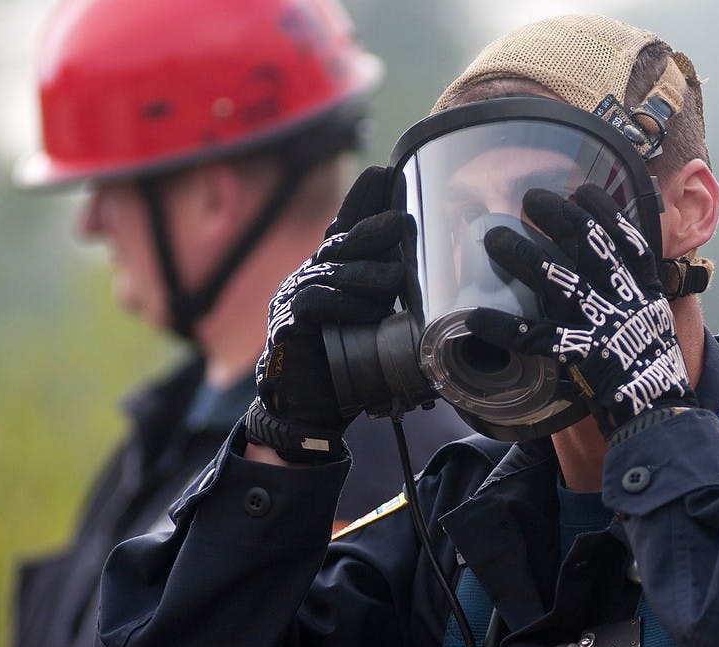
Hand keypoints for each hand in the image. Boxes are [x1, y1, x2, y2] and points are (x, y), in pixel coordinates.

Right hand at [246, 167, 409, 460]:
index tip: (384, 171)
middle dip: (373, 229)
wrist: (309, 402)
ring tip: (397, 277)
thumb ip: (389, 289)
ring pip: (336, 273)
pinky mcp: (288, 323)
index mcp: (330, 269)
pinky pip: (319, 304)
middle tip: (404, 221)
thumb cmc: (347, 358)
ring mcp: (294, 296)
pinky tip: (368, 310)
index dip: (362, 199)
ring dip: (369, 275)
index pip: (346, 225)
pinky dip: (347, 306)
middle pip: (343, 243)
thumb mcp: (373, 316)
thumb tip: (429, 267)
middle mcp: (310, 275)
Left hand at [465, 184, 695, 437]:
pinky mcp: (580, 353)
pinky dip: (503, 326)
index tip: (583, 190)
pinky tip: (476, 317)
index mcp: (644, 291)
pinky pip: (535, 336)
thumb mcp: (654, 323)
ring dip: (522, 255)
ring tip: (493, 239)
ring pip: (558, 280)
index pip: (627, 239)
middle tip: (530, 199)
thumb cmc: (653, 369)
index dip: (605, 211)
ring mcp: (602, 324)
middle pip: (590, 245)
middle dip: (559, 215)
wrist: (660, 411)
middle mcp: (624, 299)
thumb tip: (616, 277)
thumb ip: (634, 298)